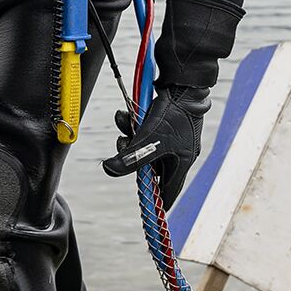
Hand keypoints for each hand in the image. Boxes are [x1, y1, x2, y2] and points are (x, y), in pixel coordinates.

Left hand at [101, 86, 210, 205]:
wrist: (182, 81)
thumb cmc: (172, 113)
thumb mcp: (149, 140)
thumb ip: (130, 159)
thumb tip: (108, 169)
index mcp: (182, 162)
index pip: (168, 191)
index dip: (155, 200)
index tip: (146, 209)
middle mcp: (178, 152)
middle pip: (149, 167)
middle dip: (132, 159)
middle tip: (122, 149)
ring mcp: (172, 137)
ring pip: (143, 147)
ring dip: (129, 138)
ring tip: (124, 124)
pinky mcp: (165, 122)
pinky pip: (144, 131)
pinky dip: (132, 125)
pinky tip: (125, 114)